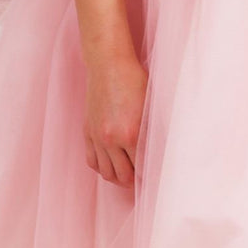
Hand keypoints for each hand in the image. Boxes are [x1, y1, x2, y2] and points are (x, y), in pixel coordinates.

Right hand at [84, 51, 147, 186]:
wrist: (109, 65)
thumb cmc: (134, 81)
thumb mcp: (150, 107)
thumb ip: (151, 133)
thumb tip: (159, 152)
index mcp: (131, 134)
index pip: (142, 168)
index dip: (150, 176)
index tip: (156, 179)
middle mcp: (111, 140)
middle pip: (123, 175)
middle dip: (134, 182)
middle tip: (143, 181)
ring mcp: (97, 137)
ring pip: (106, 172)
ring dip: (118, 179)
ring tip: (127, 178)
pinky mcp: (88, 132)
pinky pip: (92, 161)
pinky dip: (101, 169)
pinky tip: (110, 167)